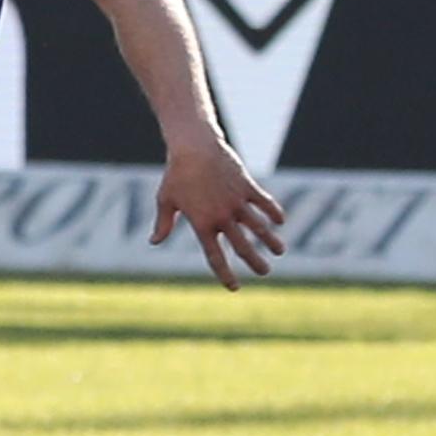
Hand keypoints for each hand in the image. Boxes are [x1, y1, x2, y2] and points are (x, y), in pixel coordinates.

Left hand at [151, 137, 286, 288]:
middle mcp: (222, 216)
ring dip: (271, 240)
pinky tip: (280, 221)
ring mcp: (237, 202)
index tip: (234, 287)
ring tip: (280, 251)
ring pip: (259, 227)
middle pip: (243, 246)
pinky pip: (265, 202)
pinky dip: (274, 212)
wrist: (194, 148)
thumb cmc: (176, 175)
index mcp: (202, 224)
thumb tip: (154, 242)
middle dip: (255, 262)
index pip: (215, 256)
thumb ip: (164, 223)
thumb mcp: (165, 200)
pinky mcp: (247, 187)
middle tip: (265, 272)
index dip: (225, 274)